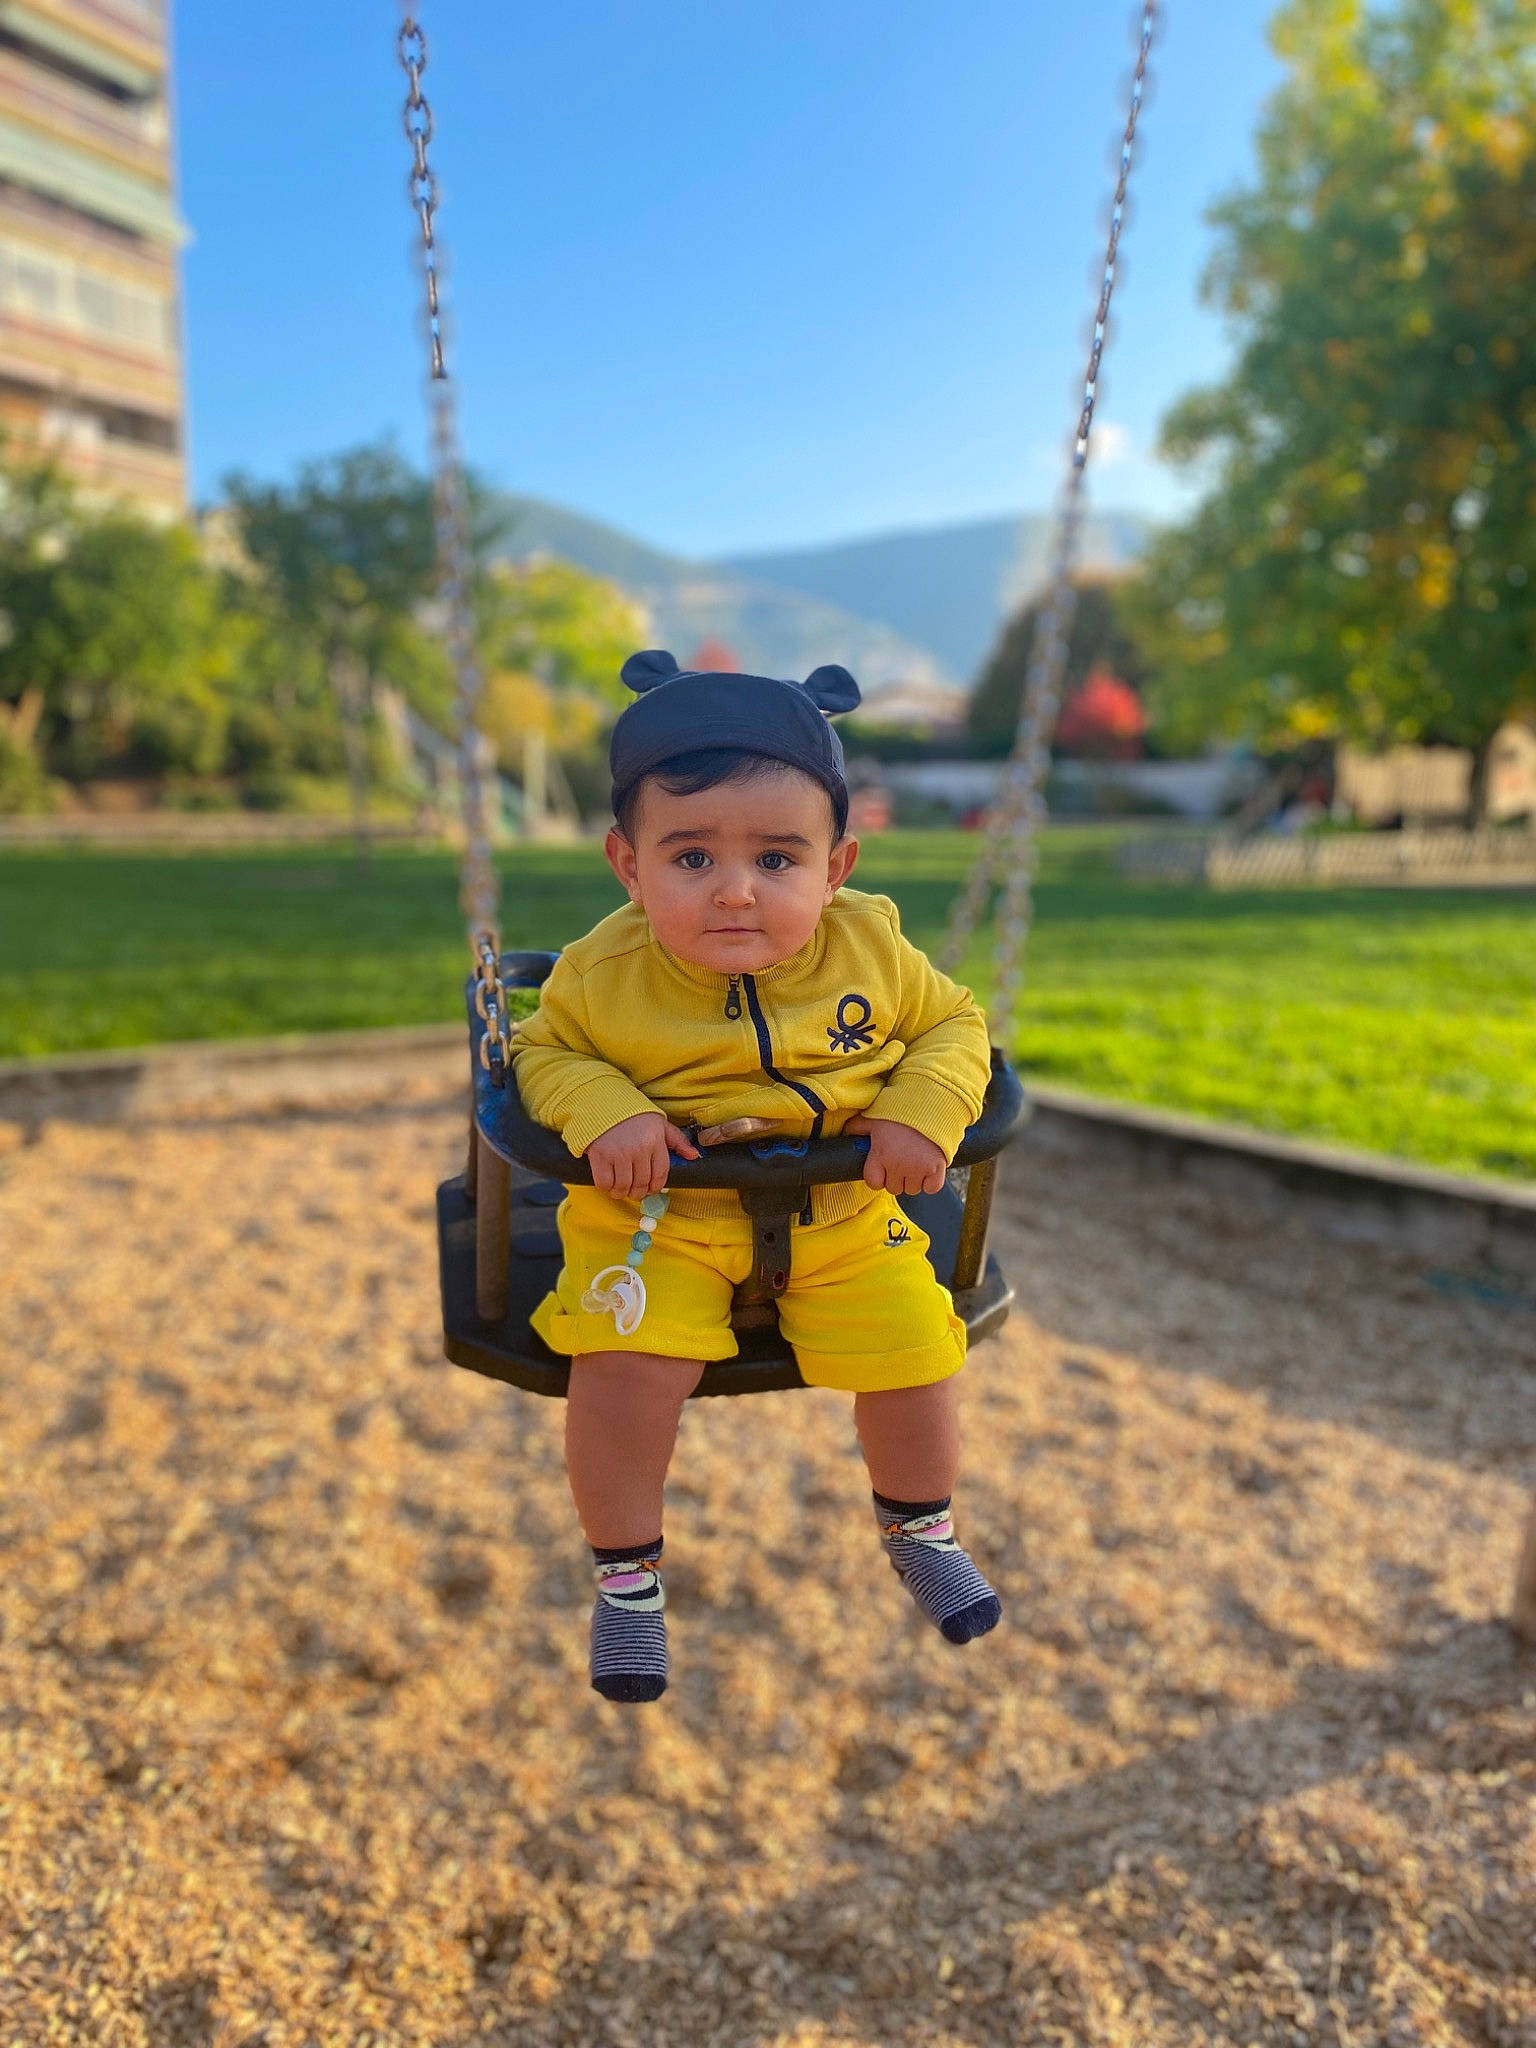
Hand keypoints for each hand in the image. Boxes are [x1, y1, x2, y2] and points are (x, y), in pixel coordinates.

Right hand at [584, 1111, 698, 1198]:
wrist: (602, 1102)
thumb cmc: (633, 1115)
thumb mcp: (659, 1123)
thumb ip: (677, 1140)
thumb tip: (694, 1155)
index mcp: (655, 1141)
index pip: (661, 1174)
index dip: (656, 1186)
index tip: (650, 1189)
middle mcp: (639, 1148)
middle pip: (642, 1183)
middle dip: (638, 1192)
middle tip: (634, 1191)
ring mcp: (618, 1152)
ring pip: (623, 1186)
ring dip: (622, 1192)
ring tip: (621, 1189)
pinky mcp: (600, 1155)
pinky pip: (604, 1182)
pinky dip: (606, 1188)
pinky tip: (608, 1183)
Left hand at [843, 1114, 947, 1195]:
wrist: (931, 1104)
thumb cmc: (900, 1112)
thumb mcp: (873, 1118)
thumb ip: (856, 1128)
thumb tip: (844, 1135)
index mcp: (881, 1155)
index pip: (873, 1183)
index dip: (877, 1176)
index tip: (883, 1167)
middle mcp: (899, 1165)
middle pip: (893, 1188)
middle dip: (895, 1177)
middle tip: (900, 1161)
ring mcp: (919, 1169)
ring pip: (912, 1189)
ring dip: (912, 1180)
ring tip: (914, 1161)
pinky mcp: (937, 1169)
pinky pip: (931, 1188)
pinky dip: (930, 1181)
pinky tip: (927, 1167)